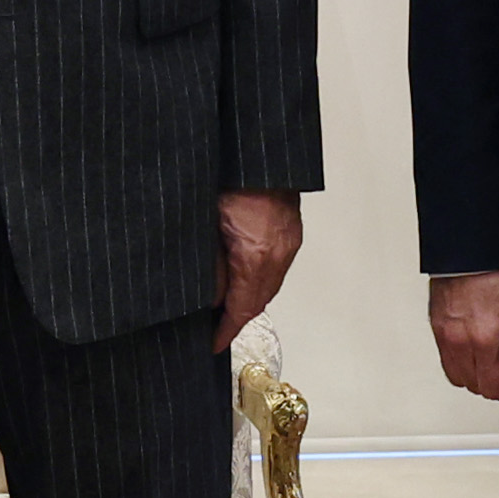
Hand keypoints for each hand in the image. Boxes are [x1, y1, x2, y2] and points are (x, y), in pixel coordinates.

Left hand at [217, 190, 302, 348]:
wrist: (259, 154)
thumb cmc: (230, 178)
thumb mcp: (207, 224)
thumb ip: (210, 265)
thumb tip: (209, 297)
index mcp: (255, 255)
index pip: (241, 307)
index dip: (226, 329)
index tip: (214, 343)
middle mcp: (278, 253)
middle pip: (258, 302)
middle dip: (237, 320)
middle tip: (216, 331)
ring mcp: (288, 243)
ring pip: (269, 286)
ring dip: (249, 300)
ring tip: (226, 309)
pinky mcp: (291, 233)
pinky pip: (277, 268)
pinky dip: (260, 281)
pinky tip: (245, 280)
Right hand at [431, 269, 498, 401]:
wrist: (473, 251)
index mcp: (490, 338)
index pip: (498, 389)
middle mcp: (464, 341)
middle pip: (478, 388)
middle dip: (494, 384)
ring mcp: (447, 336)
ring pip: (461, 379)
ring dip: (475, 376)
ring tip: (488, 361)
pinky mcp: (436, 329)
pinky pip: (447, 362)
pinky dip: (460, 363)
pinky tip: (472, 350)